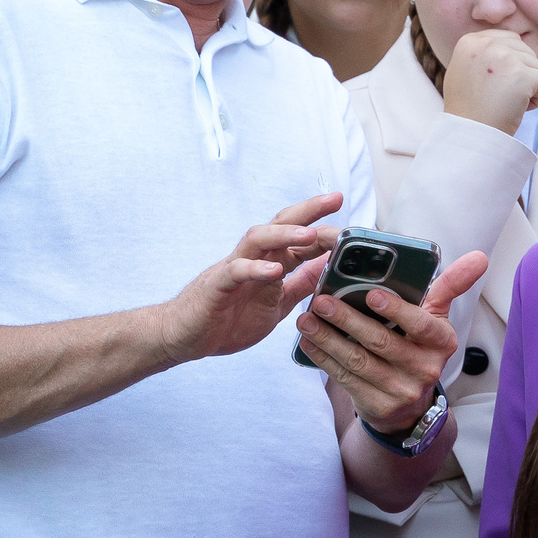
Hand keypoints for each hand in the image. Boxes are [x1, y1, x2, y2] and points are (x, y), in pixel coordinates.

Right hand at [154, 194, 341, 365]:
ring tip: (310, 234)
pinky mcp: (216, 286)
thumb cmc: (226, 320)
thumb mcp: (275, 304)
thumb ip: (299, 285)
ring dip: (284, 234)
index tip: (354, 225)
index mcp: (268, 264)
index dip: (325, 231)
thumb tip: (328, 268)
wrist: (183, 337)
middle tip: (335, 199)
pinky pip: (235, 271)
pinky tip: (273, 270)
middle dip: (308, 211)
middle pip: (280, 225)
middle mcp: (252, 259)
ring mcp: (233, 269)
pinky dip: (255, 269)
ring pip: (257, 239)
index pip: (300, 240)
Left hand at [301, 251, 491, 434]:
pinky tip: (308, 342)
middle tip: (322, 300)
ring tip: (307, 318)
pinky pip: (346, 379)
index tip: (372, 294)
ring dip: (328, 338)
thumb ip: (450, 286)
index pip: (421, 324)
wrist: (410, 403)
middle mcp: (425, 368)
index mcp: (441, 342)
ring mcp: (401, 390)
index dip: (397, 311)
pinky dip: (324, 358)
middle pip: (381, 342)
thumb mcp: (436, 318)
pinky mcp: (378, 405)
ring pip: (358, 361)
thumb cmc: (418, 346)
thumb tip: (479, 257)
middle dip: (348, 320)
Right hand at [442, 28, 537, 134]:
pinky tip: (517, 109)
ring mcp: (504, 58)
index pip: (509, 40)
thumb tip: (513, 41)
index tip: (493, 85)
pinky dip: (537, 100)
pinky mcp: (522, 75)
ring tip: (507, 103)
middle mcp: (486, 45)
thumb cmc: (468, 109)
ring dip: (530, 87)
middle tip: (501, 97)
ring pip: (537, 66)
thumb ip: (484, 53)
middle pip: (526, 51)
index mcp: (470, 41)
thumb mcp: (464, 70)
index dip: (510, 64)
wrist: (469, 135)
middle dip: (521, 74)